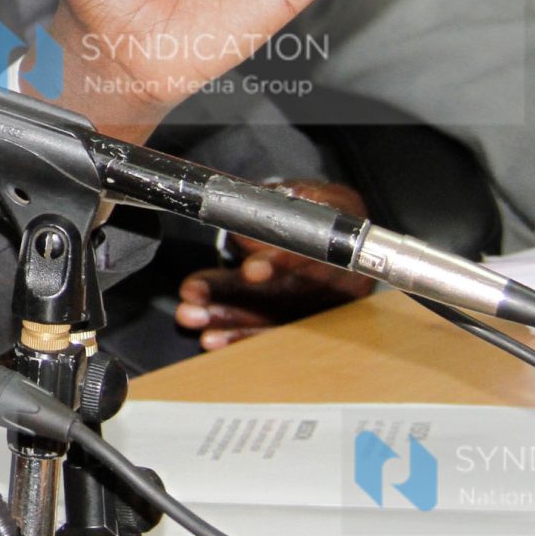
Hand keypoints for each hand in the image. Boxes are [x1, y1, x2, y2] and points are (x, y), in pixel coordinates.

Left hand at [175, 182, 374, 349]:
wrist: (344, 236)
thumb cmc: (321, 212)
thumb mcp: (307, 195)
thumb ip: (278, 204)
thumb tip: (246, 224)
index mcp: (340, 243)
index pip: (310, 255)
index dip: (280, 263)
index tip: (250, 271)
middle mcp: (340, 282)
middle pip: (283, 294)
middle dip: (234, 294)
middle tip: (193, 295)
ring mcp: (325, 309)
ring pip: (273, 319)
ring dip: (229, 320)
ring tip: (190, 316)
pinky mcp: (308, 326)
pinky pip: (273, 336)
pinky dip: (241, 338)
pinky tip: (211, 340)